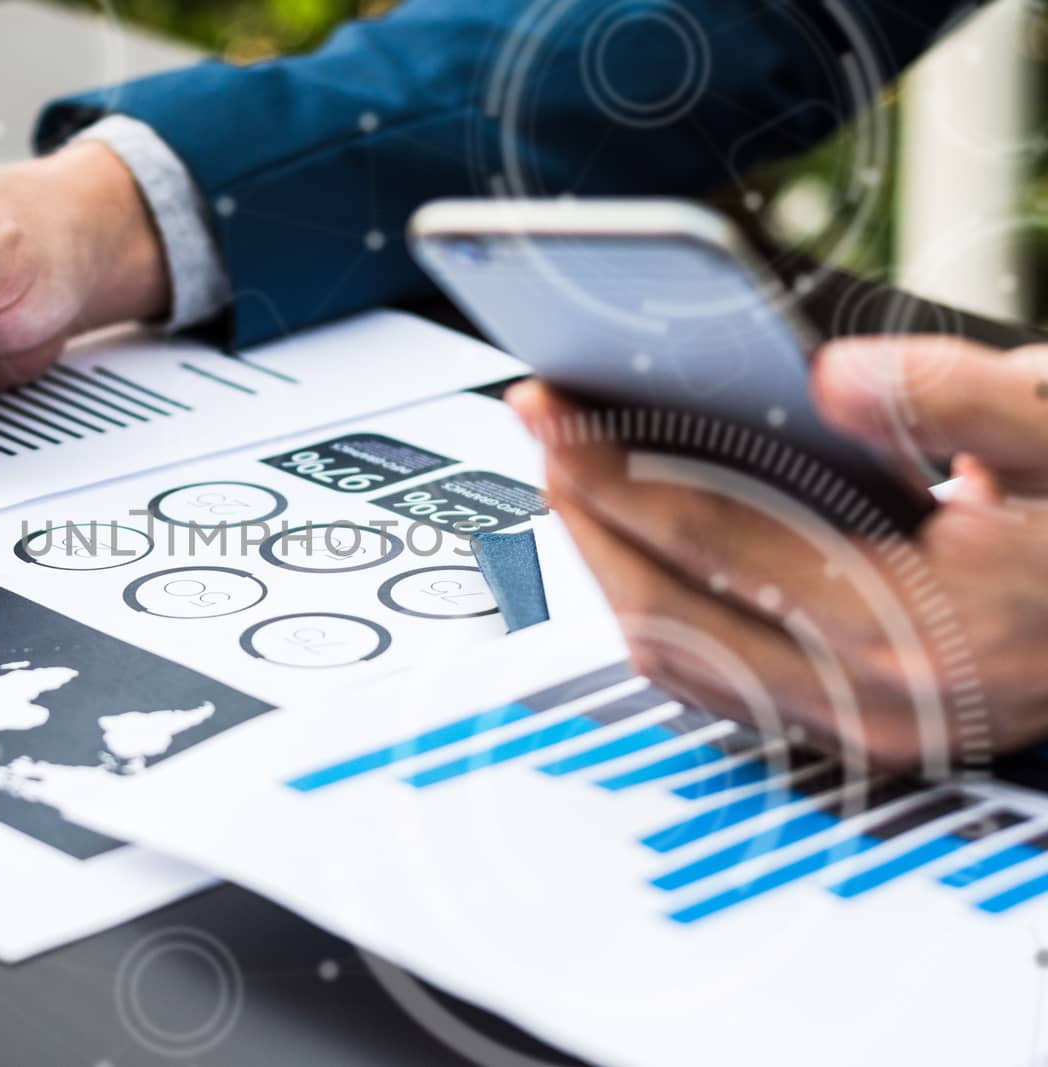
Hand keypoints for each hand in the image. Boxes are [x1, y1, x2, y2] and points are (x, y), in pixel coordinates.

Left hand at [510, 336, 1047, 770]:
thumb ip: (963, 401)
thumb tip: (832, 378)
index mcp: (919, 625)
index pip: (716, 541)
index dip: (618, 472)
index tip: (550, 413)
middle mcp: (873, 697)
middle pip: (664, 609)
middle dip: (586, 515)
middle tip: (541, 429)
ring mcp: (857, 724)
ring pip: (674, 654)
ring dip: (609, 560)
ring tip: (574, 471)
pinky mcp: (852, 727)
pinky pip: (710, 675)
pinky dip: (657, 601)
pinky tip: (641, 537)